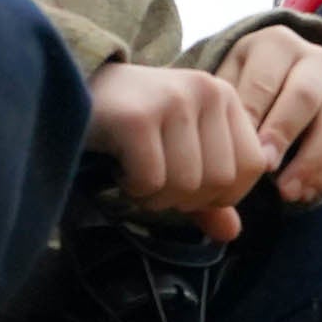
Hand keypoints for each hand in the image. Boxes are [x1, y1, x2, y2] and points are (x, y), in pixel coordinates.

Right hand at [84, 62, 267, 237]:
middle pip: (220, 181)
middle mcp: (206, 90)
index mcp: (226, 96)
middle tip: (153, 179)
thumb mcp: (179, 153)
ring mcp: (173, 100)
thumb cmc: (131, 126)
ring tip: (134, 172)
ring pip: (186, 185)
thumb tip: (232, 233)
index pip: (253, 166)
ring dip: (155, 196)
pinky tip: (119, 167)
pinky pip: (151, 181)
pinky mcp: (138, 117)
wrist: (69, 88)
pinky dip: (133, 188)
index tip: (185, 182)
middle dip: (183, 198)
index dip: (221, 192)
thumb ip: (209, 195)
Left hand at [212, 25, 321, 206]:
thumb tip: (226, 144)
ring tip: (286, 192)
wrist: (279, 82)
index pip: (265, 81)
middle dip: (284, 135)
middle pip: (304, 97)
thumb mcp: (227, 82)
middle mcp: (316, 58)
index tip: (243, 150)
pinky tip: (303, 194)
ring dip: (310, 163)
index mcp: (277, 44)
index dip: (254, 118)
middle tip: (265, 168)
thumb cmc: (243, 87)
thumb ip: (225, 106)